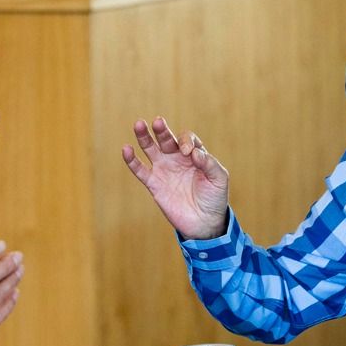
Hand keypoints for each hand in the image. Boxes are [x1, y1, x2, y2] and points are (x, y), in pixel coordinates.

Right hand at [121, 117, 229, 239]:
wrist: (204, 223)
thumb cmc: (214, 198)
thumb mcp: (219, 179)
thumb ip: (209, 163)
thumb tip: (193, 152)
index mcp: (194, 154)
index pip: (186, 139)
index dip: (186, 141)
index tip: (188, 153)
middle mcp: (177, 158)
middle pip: (166, 139)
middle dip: (162, 130)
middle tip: (158, 122)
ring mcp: (164, 170)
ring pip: (150, 149)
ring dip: (144, 137)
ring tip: (139, 125)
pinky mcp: (154, 184)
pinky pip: (140, 170)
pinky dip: (132, 160)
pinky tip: (126, 149)